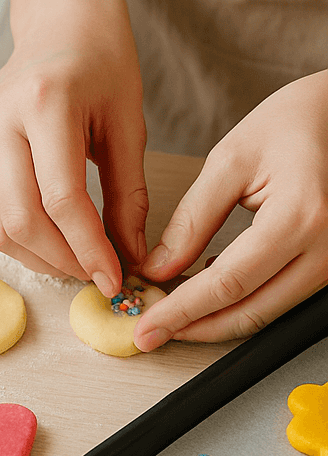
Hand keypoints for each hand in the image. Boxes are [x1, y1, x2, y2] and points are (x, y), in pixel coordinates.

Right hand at [0, 0, 148, 297]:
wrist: (60, 15)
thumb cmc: (103, 56)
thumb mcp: (128, 120)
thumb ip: (128, 192)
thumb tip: (132, 253)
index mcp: (46, 104)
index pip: (61, 199)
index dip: (89, 247)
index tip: (115, 277)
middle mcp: (3, 121)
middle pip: (20, 220)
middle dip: (61, 260)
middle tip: (96, 276)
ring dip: (38, 257)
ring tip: (78, 263)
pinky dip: (24, 239)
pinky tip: (56, 242)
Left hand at [135, 70, 327, 348]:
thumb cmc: (292, 122)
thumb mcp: (229, 162)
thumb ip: (191, 221)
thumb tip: (157, 269)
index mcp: (301, 216)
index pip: (227, 283)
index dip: (180, 312)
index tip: (145, 328)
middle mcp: (327, 247)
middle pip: (249, 311)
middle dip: (193, 327)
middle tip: (149, 332)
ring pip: (266, 313)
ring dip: (215, 321)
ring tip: (169, 314)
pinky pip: (280, 298)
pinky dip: (240, 304)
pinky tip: (206, 294)